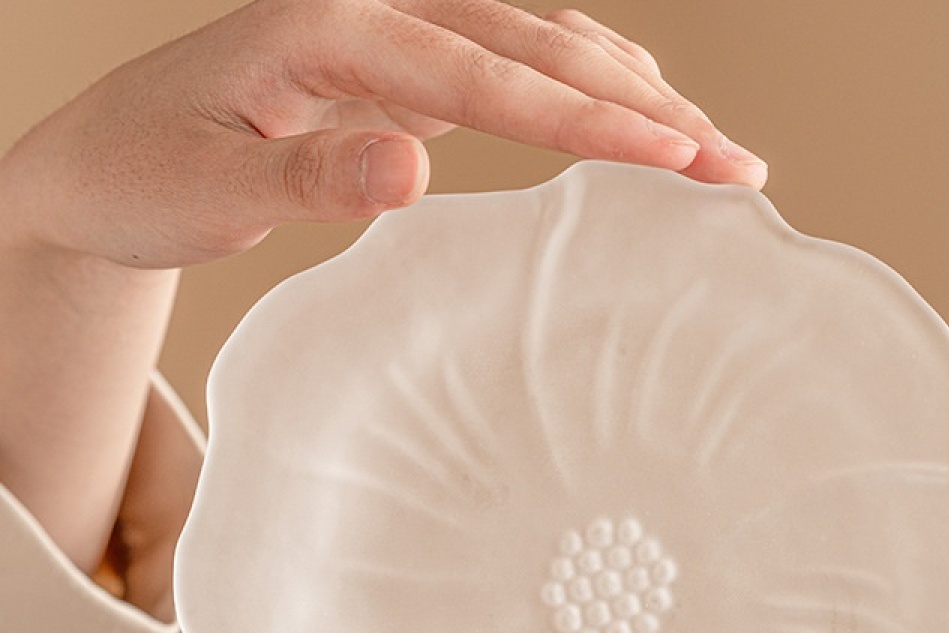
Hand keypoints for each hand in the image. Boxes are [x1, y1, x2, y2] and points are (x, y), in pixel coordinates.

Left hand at [0, 0, 767, 269]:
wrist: (107, 158)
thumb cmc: (148, 175)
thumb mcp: (211, 192)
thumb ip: (308, 182)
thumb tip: (417, 172)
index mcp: (332, 23)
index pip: (491, 75)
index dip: (589, 124)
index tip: (677, 161)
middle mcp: (377, 6)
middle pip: (542, 47)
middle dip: (647, 110)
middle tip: (736, 169)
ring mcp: (397, 28)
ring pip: (544, 45)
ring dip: (634, 97)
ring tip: (714, 152)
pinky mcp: (406, 62)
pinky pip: (519, 63)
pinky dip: (587, 92)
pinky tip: (635, 115)